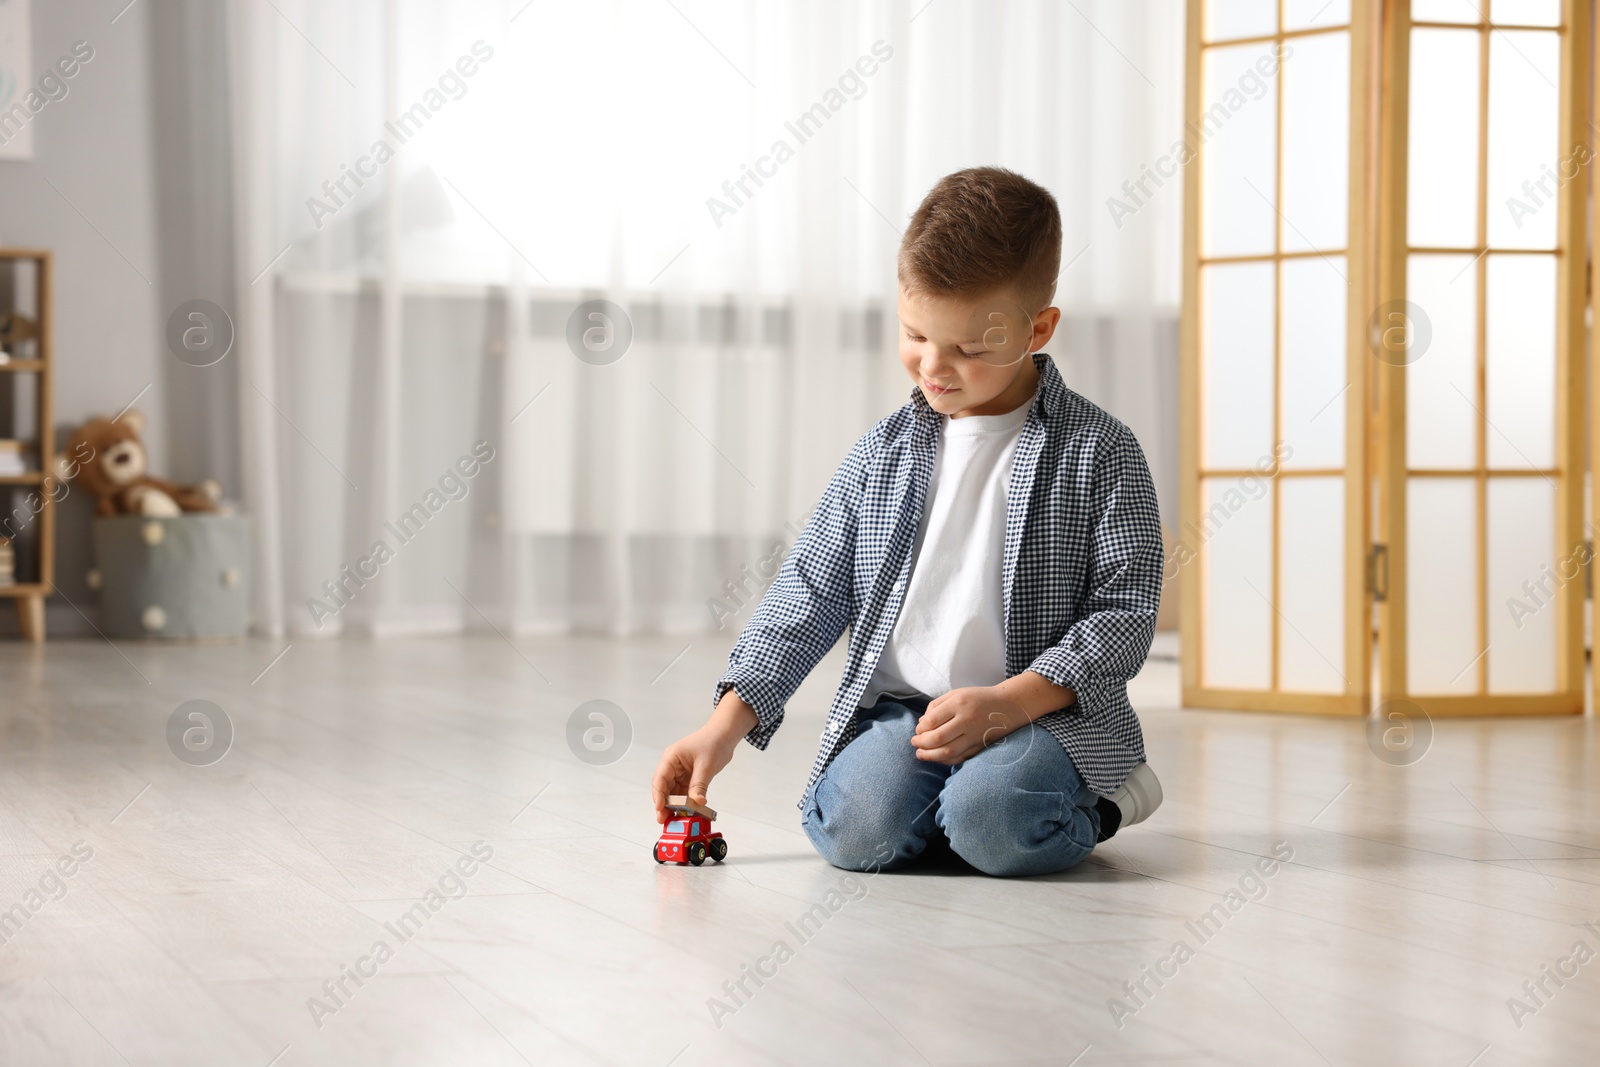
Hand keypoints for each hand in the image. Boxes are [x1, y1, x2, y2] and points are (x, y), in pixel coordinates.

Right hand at [650, 690, 758, 822]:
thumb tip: (697, 802)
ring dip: (675, 806)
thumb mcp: (706, 765)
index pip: (660, 779)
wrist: (725, 736)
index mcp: (671, 758)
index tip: (660, 808)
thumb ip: (699, 785)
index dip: (658, 795)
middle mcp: (673, 766)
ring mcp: (680, 773)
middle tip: (664, 819)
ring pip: (673, 792)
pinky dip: (685, 802)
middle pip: (664, 788)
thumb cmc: (713, 741)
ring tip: (675, 819)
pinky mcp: (688, 778)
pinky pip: (684, 793)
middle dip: (664, 804)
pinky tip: (687, 812)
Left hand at [910, 686, 1033, 764]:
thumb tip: (921, 725)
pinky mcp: (980, 746)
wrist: (1008, 706)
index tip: (918, 730)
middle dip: (922, 743)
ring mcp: (974, 735)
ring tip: (920, 753)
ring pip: (948, 751)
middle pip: (938, 738)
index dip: (920, 729)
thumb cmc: (977, 698)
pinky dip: (945, 760)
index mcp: (959, 703)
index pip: (932, 720)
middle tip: (914, 742)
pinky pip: (959, 758)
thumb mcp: (956, 694)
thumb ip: (936, 707)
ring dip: (930, 755)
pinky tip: (937, 757)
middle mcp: (967, 720)